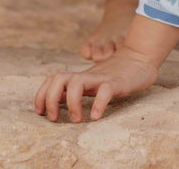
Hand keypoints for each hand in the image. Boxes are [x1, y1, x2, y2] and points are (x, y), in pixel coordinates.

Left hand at [34, 46, 158, 121]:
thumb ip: (78, 89)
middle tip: (53, 118)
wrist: (139, 57)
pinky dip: (98, 104)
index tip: (39, 112)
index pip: (53, 80)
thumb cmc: (115, 74)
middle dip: (50, 98)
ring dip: (72, 102)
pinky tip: (96, 117)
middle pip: (59, 79)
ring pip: (77, 83)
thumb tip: (58, 102)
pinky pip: (105, 91)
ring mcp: (101, 78)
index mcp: (80, 77)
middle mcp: (86, 76)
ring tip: (76, 120)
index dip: (42, 95)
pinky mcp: (117, 82)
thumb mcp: (92, 82)